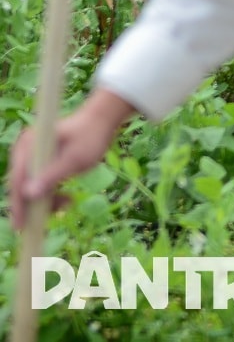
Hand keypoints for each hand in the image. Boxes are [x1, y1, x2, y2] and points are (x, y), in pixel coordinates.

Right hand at [7, 90, 134, 228]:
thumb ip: (52, 176)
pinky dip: (50, 192)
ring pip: (30, 186)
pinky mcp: (40, 160)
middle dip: (34, 204)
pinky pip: (39, 182)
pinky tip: (66, 198)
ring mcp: (32, 155)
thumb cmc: (91, 137)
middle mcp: (25, 150)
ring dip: (45, 199)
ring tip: (67, 203)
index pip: (17, 180)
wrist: (103, 121)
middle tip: (51, 217)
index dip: (18, 204)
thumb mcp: (75, 159)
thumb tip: (27, 194)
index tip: (21, 225)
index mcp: (29, 146)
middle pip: (21, 185)